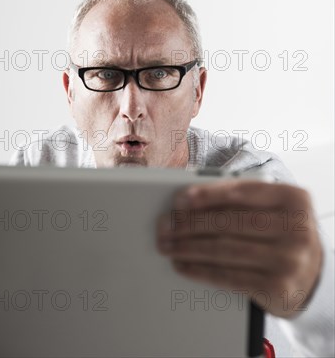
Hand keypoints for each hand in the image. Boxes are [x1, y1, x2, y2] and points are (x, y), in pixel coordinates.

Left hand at [156, 179, 322, 317]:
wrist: (314, 276)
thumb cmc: (283, 234)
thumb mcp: (274, 208)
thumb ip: (241, 198)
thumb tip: (191, 200)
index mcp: (294, 200)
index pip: (242, 193)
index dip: (207, 195)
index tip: (180, 199)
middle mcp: (295, 229)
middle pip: (229, 222)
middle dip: (190, 223)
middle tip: (166, 223)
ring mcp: (287, 260)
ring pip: (224, 250)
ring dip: (188, 247)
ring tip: (167, 243)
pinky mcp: (276, 287)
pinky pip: (228, 276)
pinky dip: (199, 270)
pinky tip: (183, 264)